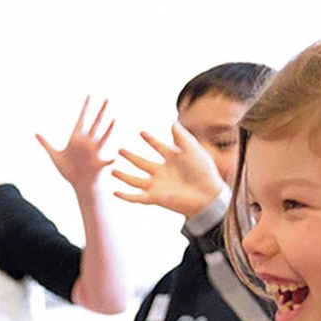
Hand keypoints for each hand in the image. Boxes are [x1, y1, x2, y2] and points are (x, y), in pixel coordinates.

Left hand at [36, 96, 115, 194]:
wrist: (79, 184)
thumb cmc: (68, 170)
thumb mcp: (54, 155)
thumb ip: (46, 143)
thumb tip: (36, 133)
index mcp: (77, 138)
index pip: (82, 119)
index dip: (86, 108)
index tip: (90, 96)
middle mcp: (87, 142)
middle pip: (95, 123)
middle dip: (100, 111)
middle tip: (107, 98)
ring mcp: (94, 152)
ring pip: (103, 137)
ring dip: (108, 129)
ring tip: (114, 119)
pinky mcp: (98, 164)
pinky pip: (105, 161)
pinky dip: (109, 160)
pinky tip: (114, 157)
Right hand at [111, 123, 227, 218]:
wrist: (208, 195)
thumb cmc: (204, 172)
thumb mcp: (192, 150)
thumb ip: (181, 136)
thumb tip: (172, 122)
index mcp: (173, 159)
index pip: (158, 147)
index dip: (150, 139)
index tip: (141, 132)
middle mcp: (163, 172)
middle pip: (142, 163)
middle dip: (131, 156)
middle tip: (119, 149)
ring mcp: (157, 185)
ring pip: (135, 180)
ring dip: (124, 176)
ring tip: (112, 170)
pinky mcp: (155, 198)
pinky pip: (136, 197)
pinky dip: (125, 196)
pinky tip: (115, 191)